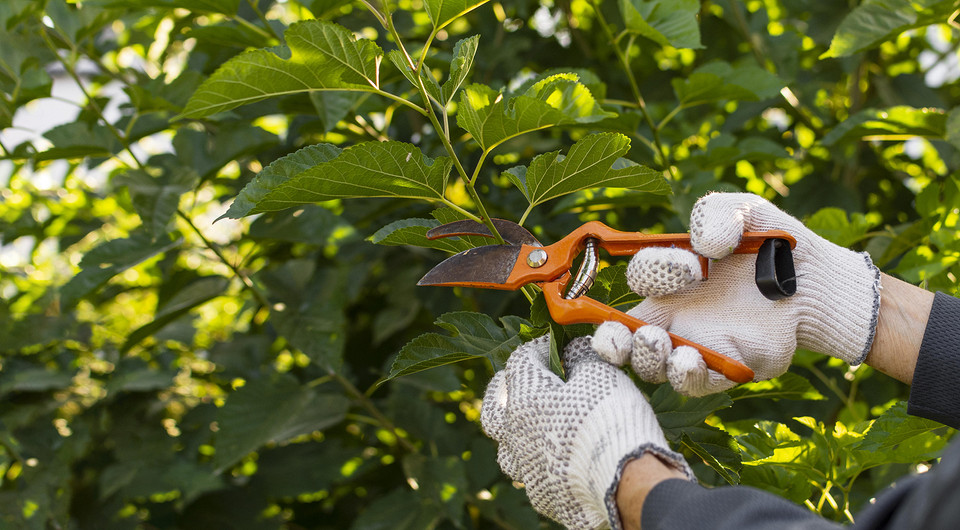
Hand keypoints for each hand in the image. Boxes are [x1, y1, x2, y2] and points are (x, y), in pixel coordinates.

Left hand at [481, 336, 693, 528]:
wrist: (625, 482)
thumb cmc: (609, 419)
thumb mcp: (600, 373)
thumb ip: (581, 356)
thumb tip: (574, 349)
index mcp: (524, 399)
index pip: (520, 361)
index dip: (539, 348)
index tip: (557, 345)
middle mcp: (515, 436)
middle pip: (493, 409)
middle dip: (502, 392)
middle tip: (515, 383)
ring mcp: (526, 470)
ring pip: (507, 449)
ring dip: (515, 434)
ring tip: (532, 427)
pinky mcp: (542, 496)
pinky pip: (532, 476)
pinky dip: (540, 464)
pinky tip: (556, 461)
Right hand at [592, 192, 880, 396]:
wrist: (819, 281)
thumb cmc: (775, 244)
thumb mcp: (746, 212)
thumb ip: (716, 214)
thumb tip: (704, 245)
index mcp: (672, 278)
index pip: (639, 280)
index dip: (652, 272)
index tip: (691, 266)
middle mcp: (676, 316)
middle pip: (624, 337)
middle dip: (612, 339)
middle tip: (622, 334)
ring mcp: (698, 346)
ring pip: (652, 366)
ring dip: (647, 358)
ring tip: (660, 344)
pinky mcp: (727, 369)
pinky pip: (695, 383)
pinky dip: (685, 376)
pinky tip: (688, 361)